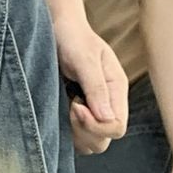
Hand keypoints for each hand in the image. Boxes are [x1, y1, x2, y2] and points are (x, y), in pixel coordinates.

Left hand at [56, 23, 128, 154]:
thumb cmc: (72, 39)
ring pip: (90, 144)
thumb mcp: (85, 60)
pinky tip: (59, 110)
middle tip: (69, 106)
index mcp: (116, 90)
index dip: (95, 125)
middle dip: (84, 131)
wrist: (56, 29)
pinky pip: (76, 138)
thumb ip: (96, 88)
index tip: (75, 105)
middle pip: (104, 140)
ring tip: (64, 107)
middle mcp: (107, 104)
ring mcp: (93, 111)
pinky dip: (66, 132)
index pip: (116, 127)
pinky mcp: (76, 115)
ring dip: (74, 133)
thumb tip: (107, 118)